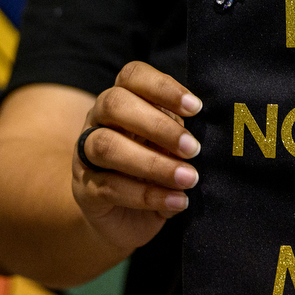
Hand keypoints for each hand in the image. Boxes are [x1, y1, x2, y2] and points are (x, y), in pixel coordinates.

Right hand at [73, 60, 202, 251]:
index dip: (162, 87)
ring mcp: (84, 154)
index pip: (132, 75)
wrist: (128, 219)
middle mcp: (98, 120)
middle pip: (115, 104)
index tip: (196, 107)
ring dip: (153, 163)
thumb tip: (210, 132)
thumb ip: (183, 134)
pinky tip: (177, 201)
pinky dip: (148, 196)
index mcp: (123, 99)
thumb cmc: (157, 170)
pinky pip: (110, 187)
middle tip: (193, 148)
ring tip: (189, 178)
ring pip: (106, 146)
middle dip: (158, 125)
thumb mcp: (172, 147)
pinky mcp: (84, 189)